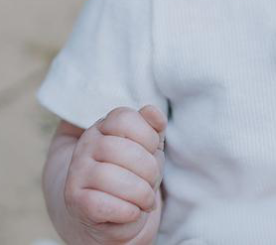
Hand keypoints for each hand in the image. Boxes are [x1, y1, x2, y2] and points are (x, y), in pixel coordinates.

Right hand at [63, 105, 166, 242]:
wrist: (108, 213)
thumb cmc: (133, 174)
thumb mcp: (148, 147)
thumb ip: (153, 127)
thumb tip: (151, 110)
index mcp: (104, 126)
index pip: (124, 118)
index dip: (148, 135)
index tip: (153, 151)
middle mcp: (85, 145)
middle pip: (121, 148)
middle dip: (148, 168)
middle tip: (153, 181)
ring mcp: (76, 173)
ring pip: (110, 177)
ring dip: (140, 192)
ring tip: (146, 200)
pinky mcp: (74, 201)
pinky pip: (101, 204)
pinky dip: (126, 210)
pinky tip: (133, 212)